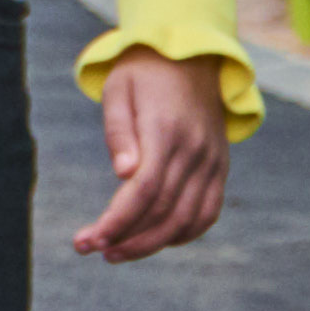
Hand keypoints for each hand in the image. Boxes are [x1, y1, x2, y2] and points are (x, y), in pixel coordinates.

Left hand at [75, 49, 230, 262]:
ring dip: (152, 244)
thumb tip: (123, 175)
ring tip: (117, 252)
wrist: (191, 58)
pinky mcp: (220, 169)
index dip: (118, 221)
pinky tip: (155, 241)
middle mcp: (195, 150)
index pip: (144, 190)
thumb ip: (118, 132)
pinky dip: (183, 234)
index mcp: (166, 130)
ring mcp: (212, 162)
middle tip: (94, 249)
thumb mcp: (117, 89)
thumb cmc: (143, 73)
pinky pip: (208, 213)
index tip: (90, 239)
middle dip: (127, 238)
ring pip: (187, 219)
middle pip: (164, 211)